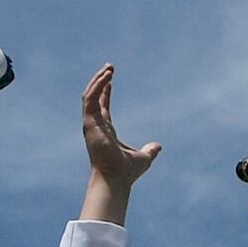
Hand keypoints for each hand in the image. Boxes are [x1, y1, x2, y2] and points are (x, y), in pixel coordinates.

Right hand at [80, 65, 160, 209]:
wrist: (116, 179)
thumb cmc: (126, 172)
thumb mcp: (143, 158)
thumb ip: (149, 151)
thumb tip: (158, 146)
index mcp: (105, 130)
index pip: (102, 106)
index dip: (104, 91)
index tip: (110, 78)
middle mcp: (95, 126)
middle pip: (93, 97)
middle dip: (99, 81)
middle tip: (109, 67)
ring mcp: (91, 124)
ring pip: (89, 95)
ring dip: (97, 80)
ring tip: (109, 68)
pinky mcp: (89, 123)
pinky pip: (89, 99)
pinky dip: (97, 86)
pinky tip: (107, 77)